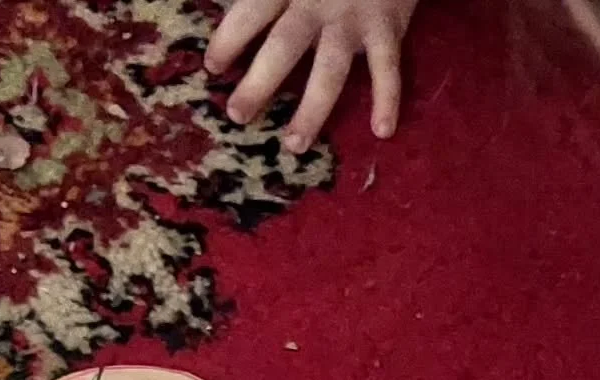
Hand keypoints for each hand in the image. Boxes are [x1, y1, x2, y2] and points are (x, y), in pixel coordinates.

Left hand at [205, 0, 419, 152]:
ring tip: (294, 146)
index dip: (229, 39)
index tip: (212, 67)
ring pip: (329, 69)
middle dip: (259, 83)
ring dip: (312, 110)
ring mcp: (353, 16)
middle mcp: (318, 1)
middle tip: (237, 115)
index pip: (251, 11)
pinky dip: (387, 99)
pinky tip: (382, 130)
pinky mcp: (387, 25)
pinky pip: (386, 67)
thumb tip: (233, 25)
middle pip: (284, 46)